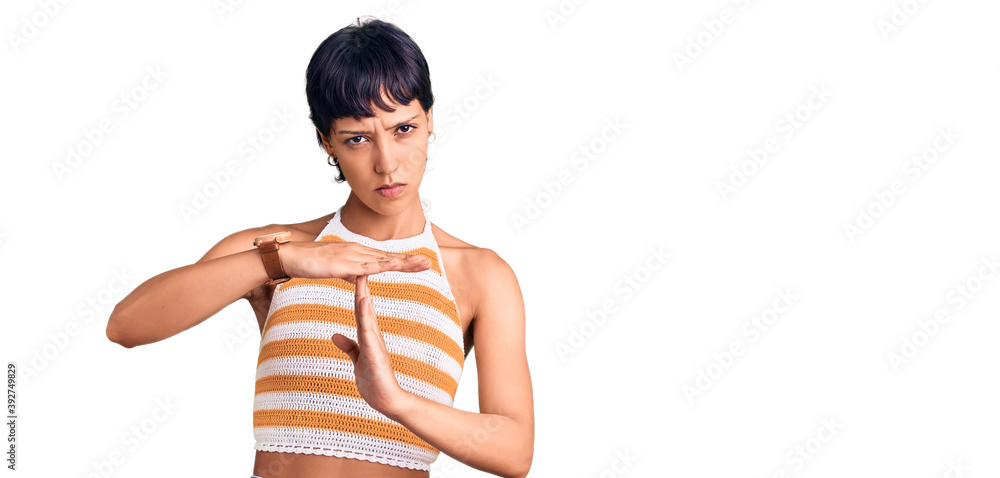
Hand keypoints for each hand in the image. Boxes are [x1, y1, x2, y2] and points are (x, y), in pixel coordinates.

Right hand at [281, 240, 430, 282]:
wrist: (291, 256)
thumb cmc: (311, 263)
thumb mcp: (336, 270)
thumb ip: (350, 273)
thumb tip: (361, 279)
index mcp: (357, 253)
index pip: (385, 258)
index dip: (403, 261)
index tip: (420, 263)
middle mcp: (358, 251)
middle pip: (389, 257)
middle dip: (410, 260)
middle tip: (429, 263)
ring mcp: (352, 256)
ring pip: (383, 260)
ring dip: (403, 261)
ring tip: (421, 263)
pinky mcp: (344, 264)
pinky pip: (367, 266)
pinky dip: (383, 265)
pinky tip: (396, 264)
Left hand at [330, 274, 408, 417]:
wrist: (388, 401)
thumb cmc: (375, 382)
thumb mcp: (357, 360)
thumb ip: (348, 347)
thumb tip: (334, 335)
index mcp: (369, 338)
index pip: (361, 312)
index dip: (358, 294)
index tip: (356, 275)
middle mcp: (373, 338)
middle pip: (365, 309)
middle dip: (362, 288)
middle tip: (362, 267)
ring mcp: (375, 345)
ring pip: (367, 318)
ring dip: (364, 299)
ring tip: (362, 280)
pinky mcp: (375, 355)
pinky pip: (368, 334)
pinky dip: (366, 319)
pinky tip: (364, 306)